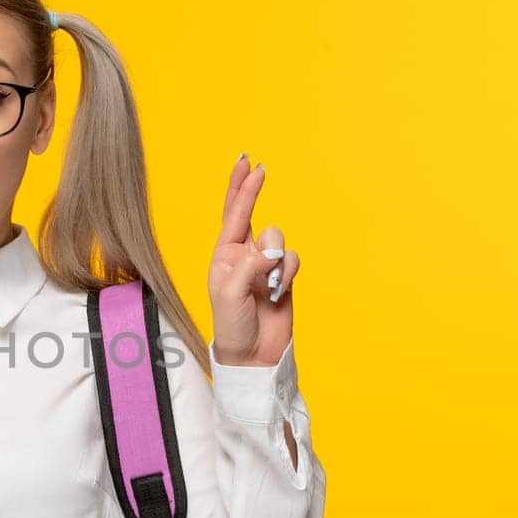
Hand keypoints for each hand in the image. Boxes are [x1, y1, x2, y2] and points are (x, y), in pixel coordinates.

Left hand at [207, 152, 299, 366]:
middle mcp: (243, 255)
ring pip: (278, 239)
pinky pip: (293, 258)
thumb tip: (272, 249)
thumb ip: (250, 265)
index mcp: (223, 255)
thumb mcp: (231, 293)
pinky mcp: (284, 275)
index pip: (232, 214)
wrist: (253, 354)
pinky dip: (288, 273)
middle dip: (253, 191)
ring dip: (274, 261)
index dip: (240, 187)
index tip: (248, 163)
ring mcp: (265, 264)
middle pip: (253, 214)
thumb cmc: (232, 325)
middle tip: (259, 167)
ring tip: (266, 287)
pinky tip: (278, 292)